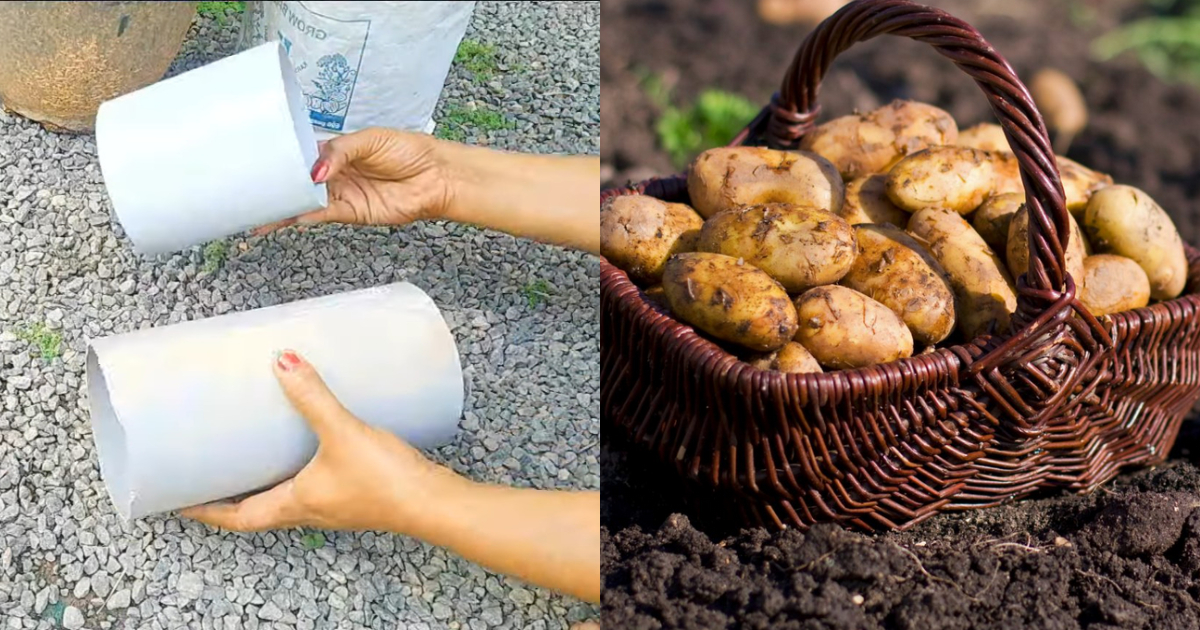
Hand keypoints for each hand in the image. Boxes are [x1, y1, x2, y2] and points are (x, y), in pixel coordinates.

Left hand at [179, 349, 455, 533]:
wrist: (434, 501)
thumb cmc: (386, 482)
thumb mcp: (342, 432)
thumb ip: (313, 395)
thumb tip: (283, 359)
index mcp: (295, 505)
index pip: (237, 518)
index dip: (206, 509)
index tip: (179, 498)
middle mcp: (310, 511)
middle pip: (258, 509)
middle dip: (233, 491)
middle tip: (211, 467)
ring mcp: (335, 504)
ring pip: (287, 497)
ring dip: (267, 479)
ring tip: (254, 451)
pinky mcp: (357, 491)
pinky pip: (316, 484)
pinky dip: (302, 468)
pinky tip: (312, 443)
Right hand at [255, 128, 454, 233]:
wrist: (436, 176)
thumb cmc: (409, 151)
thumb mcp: (371, 139)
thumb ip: (340, 152)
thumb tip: (316, 171)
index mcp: (336, 152)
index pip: (301, 154)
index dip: (281, 158)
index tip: (257, 160)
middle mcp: (334, 175)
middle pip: (297, 181)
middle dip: (274, 186)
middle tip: (245, 188)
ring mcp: (340, 195)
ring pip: (303, 201)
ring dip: (281, 205)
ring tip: (255, 208)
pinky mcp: (350, 213)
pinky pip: (320, 215)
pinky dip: (301, 216)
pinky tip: (283, 217)